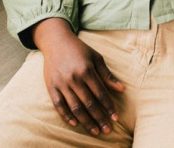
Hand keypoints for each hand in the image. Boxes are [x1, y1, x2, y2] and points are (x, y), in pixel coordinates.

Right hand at [32, 18, 124, 136]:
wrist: (55, 41)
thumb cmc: (79, 49)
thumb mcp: (96, 58)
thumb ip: (107, 75)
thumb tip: (122, 89)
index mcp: (87, 70)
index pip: (100, 93)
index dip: (109, 107)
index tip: (116, 118)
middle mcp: (74, 78)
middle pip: (89, 103)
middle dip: (100, 118)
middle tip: (107, 130)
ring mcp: (61, 83)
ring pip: (75, 107)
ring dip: (86, 121)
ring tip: (95, 131)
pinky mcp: (51, 87)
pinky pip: (59, 105)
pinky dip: (66, 115)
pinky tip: (76, 124)